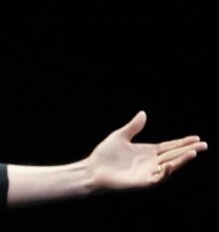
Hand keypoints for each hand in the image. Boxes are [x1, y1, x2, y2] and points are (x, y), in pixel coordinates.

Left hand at [87, 110, 206, 190]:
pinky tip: (170, 165)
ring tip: (193, 153)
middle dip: (189, 150)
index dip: (182, 143)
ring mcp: (148, 173)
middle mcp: (151, 162)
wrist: (92, 169)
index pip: (169, 146)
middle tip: (203, 145)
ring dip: (182, 161)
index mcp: (147, 152)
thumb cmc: (105, 154)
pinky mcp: (142, 182)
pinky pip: (158, 178)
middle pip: (174, 155)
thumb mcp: (120, 136)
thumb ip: (133, 127)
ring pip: (170, 167)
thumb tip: (144, 113)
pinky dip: (165, 172)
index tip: (196, 137)